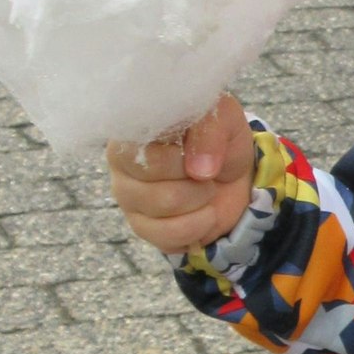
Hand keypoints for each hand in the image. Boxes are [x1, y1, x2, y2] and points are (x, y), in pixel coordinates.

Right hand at [107, 92, 255, 253]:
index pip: (140, 149)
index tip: (198, 149)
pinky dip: (199, 225)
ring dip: (201, 201)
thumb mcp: (224, 118)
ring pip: (165, 208)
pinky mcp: (140, 226)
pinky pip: (169, 235)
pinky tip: (203, 212)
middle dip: (196, 181)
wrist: (232, 173)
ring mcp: (127, 196)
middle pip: (154, 184)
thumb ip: (210, 129)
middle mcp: (120, 162)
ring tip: (206, 188)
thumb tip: (200, 169)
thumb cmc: (218, 138)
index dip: (178, 157)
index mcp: (133, 128)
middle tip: (206, 171)